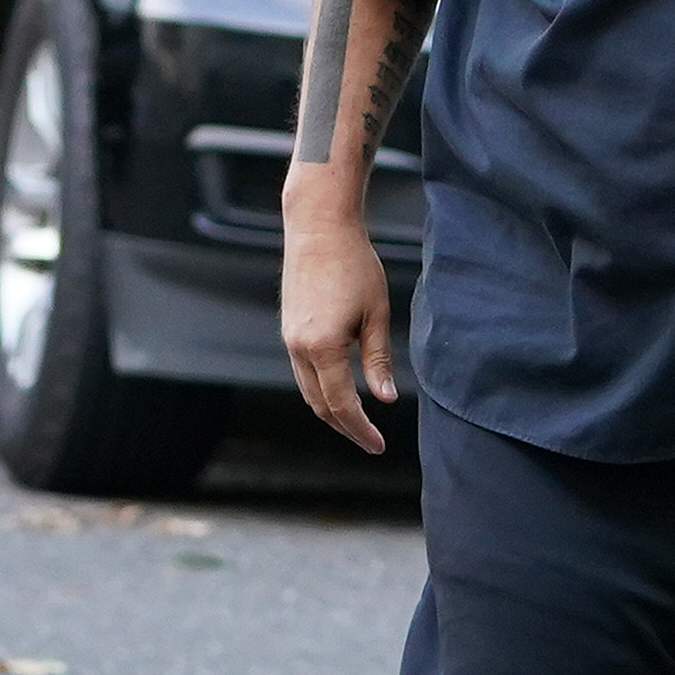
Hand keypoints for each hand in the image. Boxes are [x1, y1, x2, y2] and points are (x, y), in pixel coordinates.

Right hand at [278, 199, 398, 455]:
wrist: (319, 228)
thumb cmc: (356, 265)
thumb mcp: (376, 314)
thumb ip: (378, 361)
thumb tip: (386, 399)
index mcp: (322, 347)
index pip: (341, 404)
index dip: (361, 429)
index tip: (379, 445)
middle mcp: (298, 348)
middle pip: (319, 405)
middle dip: (345, 427)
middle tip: (371, 442)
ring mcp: (289, 339)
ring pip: (308, 390)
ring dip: (330, 412)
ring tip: (357, 424)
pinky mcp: (289, 329)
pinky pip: (302, 372)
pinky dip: (320, 389)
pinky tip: (339, 392)